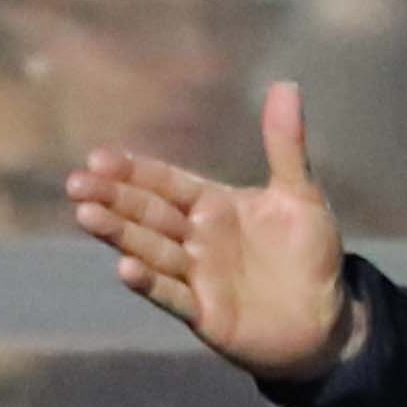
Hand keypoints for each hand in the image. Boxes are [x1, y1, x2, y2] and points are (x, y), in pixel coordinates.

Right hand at [63, 83, 354, 377]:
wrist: (329, 321)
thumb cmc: (312, 255)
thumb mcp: (301, 197)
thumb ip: (286, 146)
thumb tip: (285, 85)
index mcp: (212, 205)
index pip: (164, 183)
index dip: (133, 171)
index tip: (99, 158)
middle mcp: (196, 239)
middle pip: (147, 214)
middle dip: (112, 198)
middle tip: (76, 184)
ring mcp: (197, 277)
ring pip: (151, 251)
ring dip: (119, 235)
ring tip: (86, 216)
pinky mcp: (205, 315)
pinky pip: (173, 297)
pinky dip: (151, 284)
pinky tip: (125, 269)